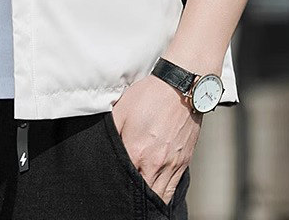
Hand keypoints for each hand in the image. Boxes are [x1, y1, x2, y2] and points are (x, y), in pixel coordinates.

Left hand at [110, 74, 201, 203]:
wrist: (180, 86)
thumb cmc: (149, 95)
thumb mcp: (121, 111)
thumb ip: (111, 134)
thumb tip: (104, 149)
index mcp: (137, 152)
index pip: (126, 183)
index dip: (119, 189)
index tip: (113, 193)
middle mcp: (156, 163)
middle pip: (145, 196)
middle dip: (136, 201)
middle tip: (126, 202)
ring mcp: (173, 163)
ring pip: (162, 196)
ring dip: (151, 200)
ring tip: (141, 202)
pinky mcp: (185, 160)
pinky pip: (175, 187)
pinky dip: (165, 194)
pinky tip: (157, 192)